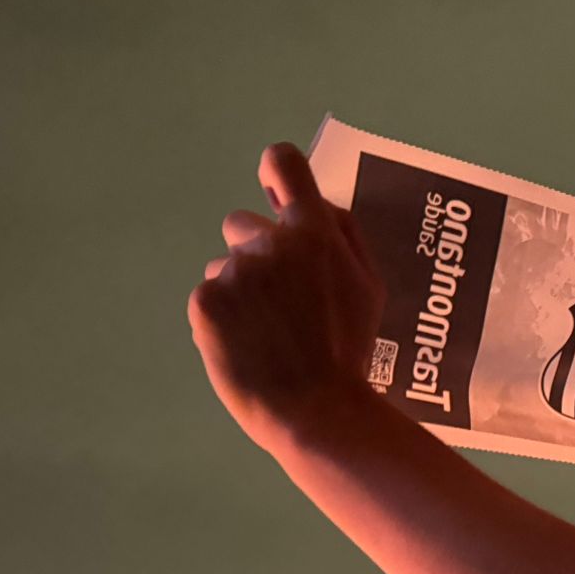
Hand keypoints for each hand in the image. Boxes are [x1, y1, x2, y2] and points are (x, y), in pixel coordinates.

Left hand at [189, 142, 384, 451]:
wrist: (315, 409)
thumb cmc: (350, 351)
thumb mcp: (370, 289)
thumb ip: (346, 238)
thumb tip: (320, 206)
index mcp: (313, 231)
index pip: (284, 164)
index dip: (277, 174)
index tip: (276, 194)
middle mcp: (268, 241)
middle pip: (244, 223)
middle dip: (259, 254)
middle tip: (281, 303)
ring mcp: (233, 271)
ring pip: (225, 267)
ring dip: (240, 290)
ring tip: (265, 334)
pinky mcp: (205, 302)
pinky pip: (210, 298)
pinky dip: (223, 319)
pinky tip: (246, 347)